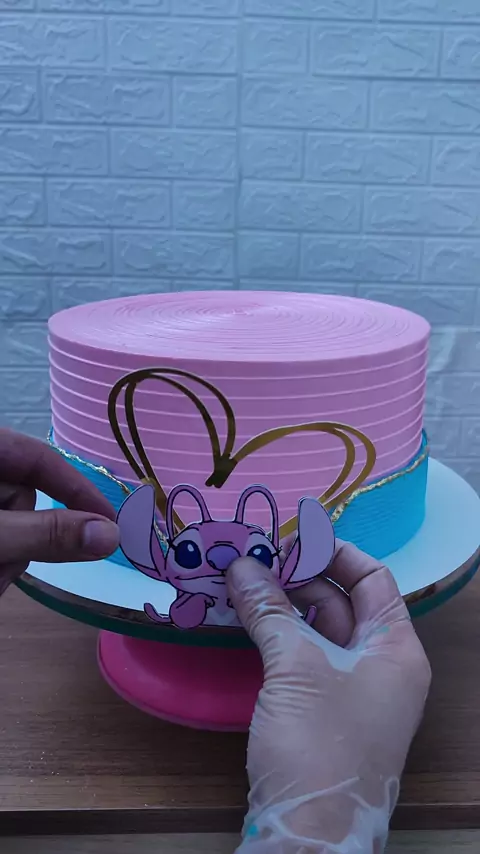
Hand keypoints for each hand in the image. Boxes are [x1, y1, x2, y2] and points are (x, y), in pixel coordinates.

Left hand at [0, 429, 119, 595]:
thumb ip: (46, 534)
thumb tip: (113, 535)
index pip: (40, 458)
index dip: (76, 489)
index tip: (110, 526)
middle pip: (22, 499)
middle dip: (25, 539)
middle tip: (5, 569)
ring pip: (11, 528)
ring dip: (8, 560)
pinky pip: (0, 540)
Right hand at [227, 542, 430, 852]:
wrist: (308, 836)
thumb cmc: (319, 742)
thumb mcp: (296, 667)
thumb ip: (270, 610)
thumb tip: (242, 565)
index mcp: (396, 650)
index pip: (374, 580)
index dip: (335, 553)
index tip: (291, 537)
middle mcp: (381, 667)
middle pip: (343, 603)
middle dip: (299, 577)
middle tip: (253, 558)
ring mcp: (352, 692)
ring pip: (318, 631)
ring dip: (282, 606)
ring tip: (242, 581)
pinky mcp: (321, 713)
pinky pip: (302, 659)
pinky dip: (277, 636)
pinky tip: (245, 619)